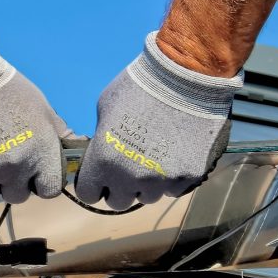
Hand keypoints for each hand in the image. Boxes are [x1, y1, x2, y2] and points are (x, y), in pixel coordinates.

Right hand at [0, 19, 72, 202]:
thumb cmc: (6, 90)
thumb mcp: (42, 108)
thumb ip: (59, 134)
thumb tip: (77, 149)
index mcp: (41, 153)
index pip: (50, 190)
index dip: (42, 182)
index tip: (34, 173)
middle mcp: (16, 168)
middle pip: (19, 196)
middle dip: (14, 183)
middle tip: (4, 161)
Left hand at [75, 32, 242, 209]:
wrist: (186, 75)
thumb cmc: (140, 84)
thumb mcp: (106, 108)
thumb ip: (102, 138)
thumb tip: (104, 150)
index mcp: (105, 161)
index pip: (89, 194)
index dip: (94, 184)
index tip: (100, 176)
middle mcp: (132, 177)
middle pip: (118, 202)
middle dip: (119, 188)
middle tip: (128, 168)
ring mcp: (162, 180)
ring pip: (149, 197)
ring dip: (147, 184)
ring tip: (154, 159)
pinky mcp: (189, 177)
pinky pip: (174, 189)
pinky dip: (172, 178)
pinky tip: (174, 156)